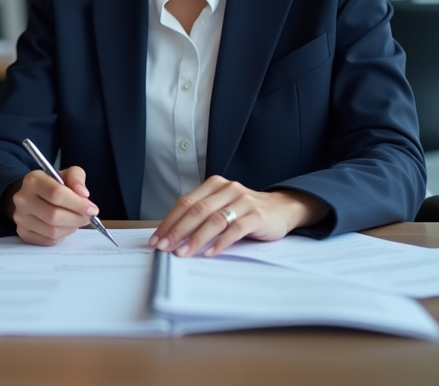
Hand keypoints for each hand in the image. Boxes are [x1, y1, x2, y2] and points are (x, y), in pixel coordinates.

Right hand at [10, 166, 98, 245]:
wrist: (32, 196)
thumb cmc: (53, 185)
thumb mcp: (66, 174)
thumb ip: (77, 178)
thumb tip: (84, 194)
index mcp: (33, 180)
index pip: (56, 194)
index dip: (77, 204)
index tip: (92, 209)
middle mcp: (23, 199)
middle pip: (54, 215)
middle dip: (76, 218)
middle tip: (87, 217)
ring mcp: (20, 217)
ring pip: (52, 231)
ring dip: (70, 228)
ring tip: (76, 220)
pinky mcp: (23, 232)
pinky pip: (48, 240)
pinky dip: (62, 235)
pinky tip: (64, 226)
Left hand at [147, 176, 328, 256]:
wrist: (282, 209)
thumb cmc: (245, 211)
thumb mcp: (222, 207)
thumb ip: (201, 215)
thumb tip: (171, 235)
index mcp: (214, 185)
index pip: (185, 202)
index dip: (169, 221)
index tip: (156, 239)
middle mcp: (228, 189)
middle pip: (197, 210)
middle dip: (177, 230)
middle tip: (164, 247)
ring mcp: (244, 201)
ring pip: (214, 219)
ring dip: (196, 238)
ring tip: (183, 253)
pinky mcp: (257, 216)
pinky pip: (235, 229)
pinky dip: (220, 242)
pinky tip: (210, 253)